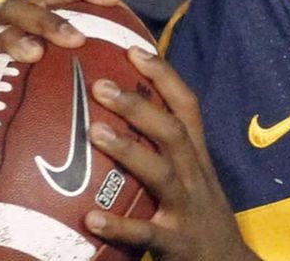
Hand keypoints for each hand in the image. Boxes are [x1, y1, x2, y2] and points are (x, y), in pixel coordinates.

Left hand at [85, 47, 258, 260]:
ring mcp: (187, 210)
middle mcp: (195, 176)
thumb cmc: (199, 214)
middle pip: (172, 132)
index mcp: (197, 156)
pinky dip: (119, 225)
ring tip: (94, 133)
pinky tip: (90, 217)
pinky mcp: (177, 244)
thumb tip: (117, 113)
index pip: (186, 106)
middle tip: (99, 85)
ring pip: (161, 174)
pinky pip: (147, 233)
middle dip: (139, 104)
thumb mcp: (192, 175)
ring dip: (129, 151)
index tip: (133, 48)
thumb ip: (163, 147)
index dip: (163, 75)